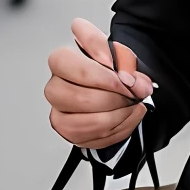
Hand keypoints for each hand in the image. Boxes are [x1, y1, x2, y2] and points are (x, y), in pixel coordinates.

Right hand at [45, 17, 151, 150]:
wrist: (112, 83)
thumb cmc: (110, 66)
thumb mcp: (118, 51)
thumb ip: (124, 59)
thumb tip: (128, 78)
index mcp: (61, 60)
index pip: (77, 69)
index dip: (105, 77)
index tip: (126, 79)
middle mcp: (55, 87)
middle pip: (81, 99)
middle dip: (115, 98)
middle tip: (133, 93)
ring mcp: (59, 112)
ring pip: (88, 122)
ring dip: (119, 115)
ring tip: (132, 105)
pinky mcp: (70, 132)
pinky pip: (95, 137)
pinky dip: (119, 128)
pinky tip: (126, 115)